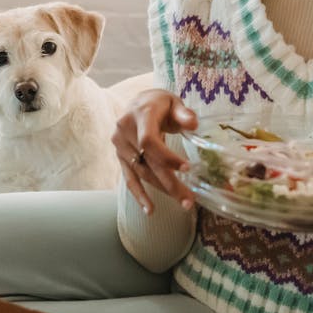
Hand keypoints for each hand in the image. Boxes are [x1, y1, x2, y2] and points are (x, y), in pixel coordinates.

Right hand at [112, 89, 198, 213]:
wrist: (138, 102)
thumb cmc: (160, 103)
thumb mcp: (174, 102)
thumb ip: (183, 113)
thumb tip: (193, 124)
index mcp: (140, 115)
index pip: (149, 141)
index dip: (166, 157)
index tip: (187, 168)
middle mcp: (125, 130)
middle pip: (148, 162)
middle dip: (169, 182)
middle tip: (189, 199)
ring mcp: (120, 145)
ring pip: (142, 173)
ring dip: (161, 189)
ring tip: (183, 203)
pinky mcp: (119, 156)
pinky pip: (129, 178)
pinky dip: (139, 195)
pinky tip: (149, 210)